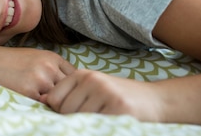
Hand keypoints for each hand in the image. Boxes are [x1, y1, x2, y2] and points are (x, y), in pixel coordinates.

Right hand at [0, 45, 74, 99]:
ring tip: (38, 97)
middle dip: (63, 95)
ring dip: (51, 102)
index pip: (75, 77)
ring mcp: (40, 79)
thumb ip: (54, 69)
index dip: (70, 86)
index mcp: (52, 57)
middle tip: (51, 97)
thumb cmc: (10, 61)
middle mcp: (49, 67)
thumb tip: (73, 87)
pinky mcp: (29, 91)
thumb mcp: (35, 58)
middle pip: (69, 89)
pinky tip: (28, 98)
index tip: (63, 89)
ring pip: (57, 99)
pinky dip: (38, 105)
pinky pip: (43, 105)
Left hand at [42, 69, 163, 121]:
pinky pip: (96, 125)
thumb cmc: (120, 96)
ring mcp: (105, 93)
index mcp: (82, 74)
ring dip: (87, 125)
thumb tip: (43, 102)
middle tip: (91, 118)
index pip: (54, 98)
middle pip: (64, 110)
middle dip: (72, 120)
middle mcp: (92, 80)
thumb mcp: (94, 88)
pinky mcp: (119, 108)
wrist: (157, 99)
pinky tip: (110, 122)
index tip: (72, 114)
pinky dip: (99, 128)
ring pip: (79, 118)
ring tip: (102, 119)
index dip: (59, 111)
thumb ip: (72, 94)